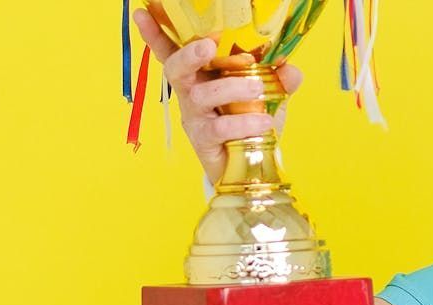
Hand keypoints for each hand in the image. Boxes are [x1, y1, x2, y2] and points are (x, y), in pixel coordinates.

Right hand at [132, 9, 303, 182]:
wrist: (252, 162)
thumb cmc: (251, 121)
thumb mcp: (269, 95)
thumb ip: (278, 78)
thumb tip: (289, 68)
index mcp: (201, 73)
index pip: (174, 50)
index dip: (156, 34)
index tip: (142, 14)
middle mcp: (191, 91)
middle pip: (175, 68)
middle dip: (188, 55)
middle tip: (207, 47)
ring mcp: (194, 116)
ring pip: (200, 96)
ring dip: (230, 88)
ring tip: (257, 89)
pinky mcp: (203, 140)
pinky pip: (218, 128)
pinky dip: (243, 123)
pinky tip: (264, 121)